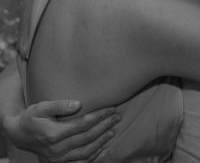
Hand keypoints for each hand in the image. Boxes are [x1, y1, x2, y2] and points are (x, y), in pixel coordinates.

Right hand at [3, 100, 119, 161]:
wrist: (20, 135)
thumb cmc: (32, 118)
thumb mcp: (40, 107)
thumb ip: (59, 105)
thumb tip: (78, 104)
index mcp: (53, 134)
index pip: (83, 124)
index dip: (100, 116)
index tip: (112, 108)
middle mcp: (56, 149)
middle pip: (88, 137)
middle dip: (105, 126)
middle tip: (117, 117)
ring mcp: (58, 159)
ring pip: (86, 152)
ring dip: (102, 141)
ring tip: (113, 130)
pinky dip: (94, 156)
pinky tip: (103, 147)